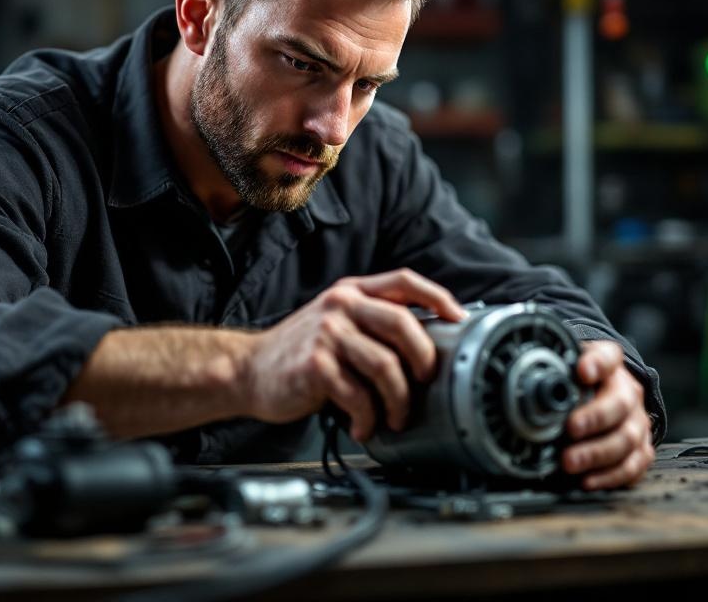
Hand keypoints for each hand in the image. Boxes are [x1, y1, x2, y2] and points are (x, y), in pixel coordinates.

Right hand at [240, 269, 465, 441]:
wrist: (247, 370)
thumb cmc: (299, 352)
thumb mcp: (335, 322)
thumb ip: (372, 321)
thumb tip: (428, 345)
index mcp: (351, 291)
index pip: (404, 281)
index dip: (438, 297)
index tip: (460, 319)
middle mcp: (341, 306)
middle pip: (404, 325)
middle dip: (425, 360)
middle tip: (426, 384)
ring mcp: (327, 334)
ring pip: (387, 367)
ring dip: (399, 401)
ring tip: (395, 417)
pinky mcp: (315, 366)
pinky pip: (360, 396)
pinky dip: (368, 418)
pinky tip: (364, 426)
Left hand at [561, 340, 654, 489]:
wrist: (606, 394)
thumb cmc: (582, 383)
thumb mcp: (568, 367)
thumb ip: (554, 369)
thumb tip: (527, 378)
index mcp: (610, 367)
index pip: (608, 356)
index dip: (597, 363)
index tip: (583, 370)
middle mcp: (628, 392)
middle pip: (620, 404)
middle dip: (594, 419)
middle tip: (570, 429)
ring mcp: (638, 422)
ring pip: (627, 439)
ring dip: (597, 453)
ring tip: (570, 462)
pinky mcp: (641, 448)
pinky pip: (633, 466)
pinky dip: (611, 476)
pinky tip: (589, 480)